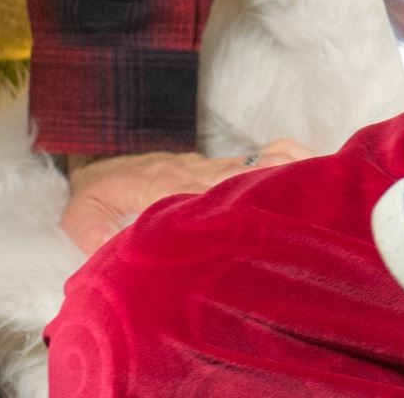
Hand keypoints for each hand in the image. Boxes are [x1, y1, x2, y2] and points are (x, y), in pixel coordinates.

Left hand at [58, 143, 309, 252]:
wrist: (97, 151)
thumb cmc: (94, 188)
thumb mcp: (82, 211)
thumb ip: (94, 230)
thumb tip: (113, 252)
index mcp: (166, 186)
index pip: (207, 195)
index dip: (235, 206)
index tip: (260, 225)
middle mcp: (195, 172)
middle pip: (242, 181)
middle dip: (272, 194)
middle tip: (306, 208)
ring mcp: (209, 165)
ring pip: (253, 167)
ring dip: (283, 176)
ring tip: (321, 184)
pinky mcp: (216, 164)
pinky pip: (254, 158)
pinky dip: (282, 158)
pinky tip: (308, 163)